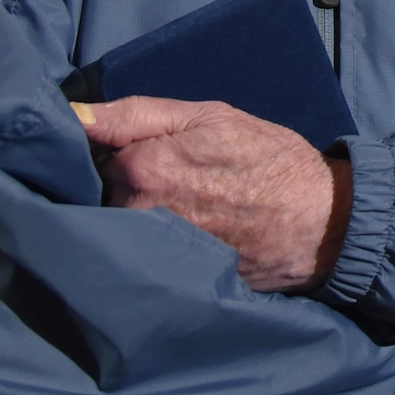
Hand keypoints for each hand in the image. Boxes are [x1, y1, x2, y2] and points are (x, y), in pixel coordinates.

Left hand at [73, 97, 349, 292]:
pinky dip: (153, 246)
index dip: (108, 150)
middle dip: (121, 186)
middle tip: (172, 180)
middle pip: (101, 197)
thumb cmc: (269, 160)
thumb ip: (135, 113)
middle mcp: (140, 214)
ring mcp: (153, 253)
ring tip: (184, 208)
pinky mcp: (168, 281)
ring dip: (135, 217)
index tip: (129, 149)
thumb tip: (73, 117)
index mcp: (143, 167)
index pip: (88, 157)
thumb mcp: (210, 115)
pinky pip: (140, 258)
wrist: (321, 222)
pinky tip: (188, 235)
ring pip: (117, 228)